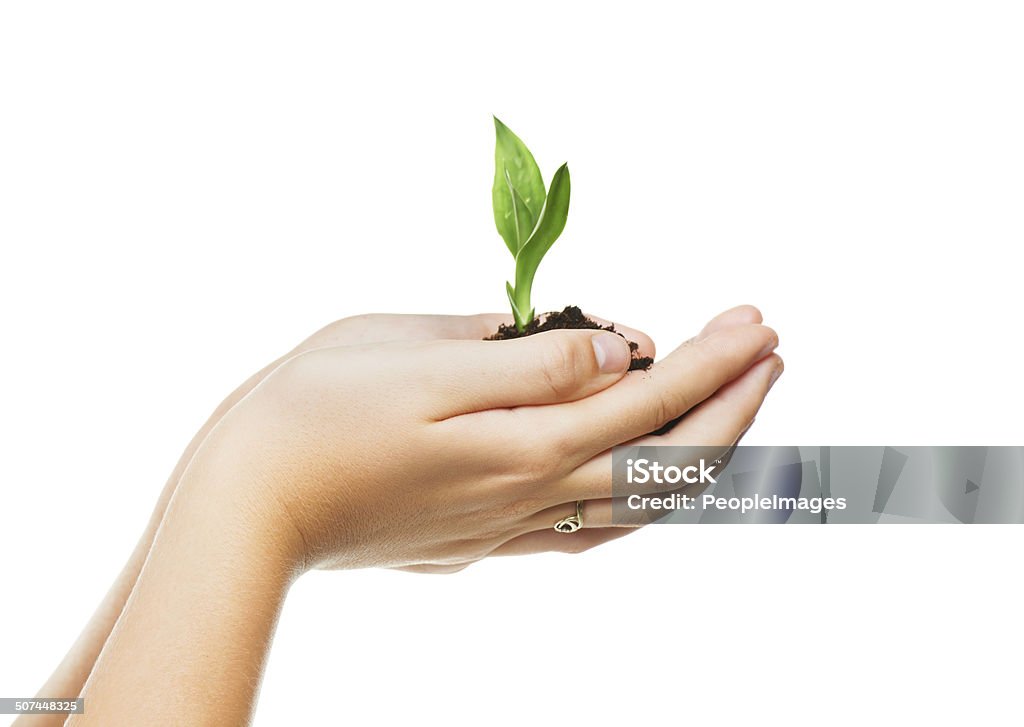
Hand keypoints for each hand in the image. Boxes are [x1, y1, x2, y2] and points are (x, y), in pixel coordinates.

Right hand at [180, 306, 779, 572]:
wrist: (246, 510)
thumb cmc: (313, 415)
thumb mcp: (415, 355)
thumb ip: (528, 361)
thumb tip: (615, 350)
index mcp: (520, 444)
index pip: (647, 398)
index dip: (711, 359)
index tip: (755, 320)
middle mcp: (530, 496)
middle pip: (664, 461)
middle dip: (729, 403)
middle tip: (766, 348)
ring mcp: (511, 528)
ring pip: (639, 505)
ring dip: (699, 452)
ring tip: (730, 404)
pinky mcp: (484, 540)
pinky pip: (593, 529)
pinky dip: (641, 502)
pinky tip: (649, 477)